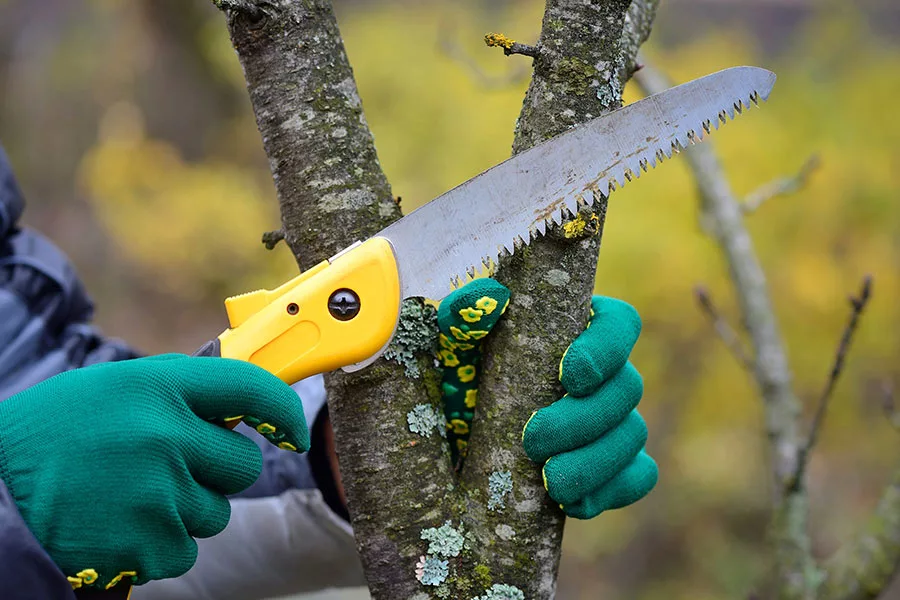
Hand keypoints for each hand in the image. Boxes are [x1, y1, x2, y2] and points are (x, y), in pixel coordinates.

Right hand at [0, 354, 307, 590]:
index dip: (282, 409)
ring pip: (215, 513)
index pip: (249, 387)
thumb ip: (177, 394)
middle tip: (169, 470)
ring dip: (184, 512)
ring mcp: (159, 492)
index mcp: (157, 387)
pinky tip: (118, 527)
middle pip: (242, 465)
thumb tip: (237, 408)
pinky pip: (184, 551)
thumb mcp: (113, 391)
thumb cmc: (50, 438)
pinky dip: (158, 547)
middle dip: (216, 472)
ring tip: (128, 498)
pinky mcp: (147, 543)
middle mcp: (166, 435)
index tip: (290, 430)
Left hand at [436, 281, 656, 516]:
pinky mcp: (612, 464)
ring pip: (632, 436)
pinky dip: (612, 490)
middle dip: (583, 420)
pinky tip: (572, 503)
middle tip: (534, 441)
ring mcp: (614, 419)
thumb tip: (491, 298)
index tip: (568, 375)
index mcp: (579, 327)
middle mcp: (605, 372)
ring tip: (549, 482)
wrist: (451, 426)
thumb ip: (469, 312)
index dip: (606, 349)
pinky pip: (636, 477)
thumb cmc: (460, 367)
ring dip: (594, 461)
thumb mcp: (455, 338)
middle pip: (627, 388)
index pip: (619, 324)